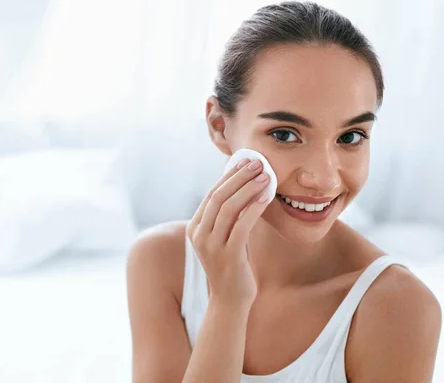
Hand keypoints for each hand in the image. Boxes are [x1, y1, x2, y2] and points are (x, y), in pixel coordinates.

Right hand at [186, 159, 269, 306]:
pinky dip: (254, 208)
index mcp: (195, 228)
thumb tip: (243, 186)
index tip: (245, 161)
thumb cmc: (232, 264)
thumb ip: (227, 216)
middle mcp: (198, 235)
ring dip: (248, 189)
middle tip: (257, 163)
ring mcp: (211, 246)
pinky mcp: (227, 255)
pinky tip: (266, 198)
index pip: (211, 194)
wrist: (230, 299)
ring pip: (228, 208)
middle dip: (239, 177)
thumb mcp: (225, 237)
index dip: (229, 176)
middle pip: (218, 197)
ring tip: (265, 176)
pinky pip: (241, 225)